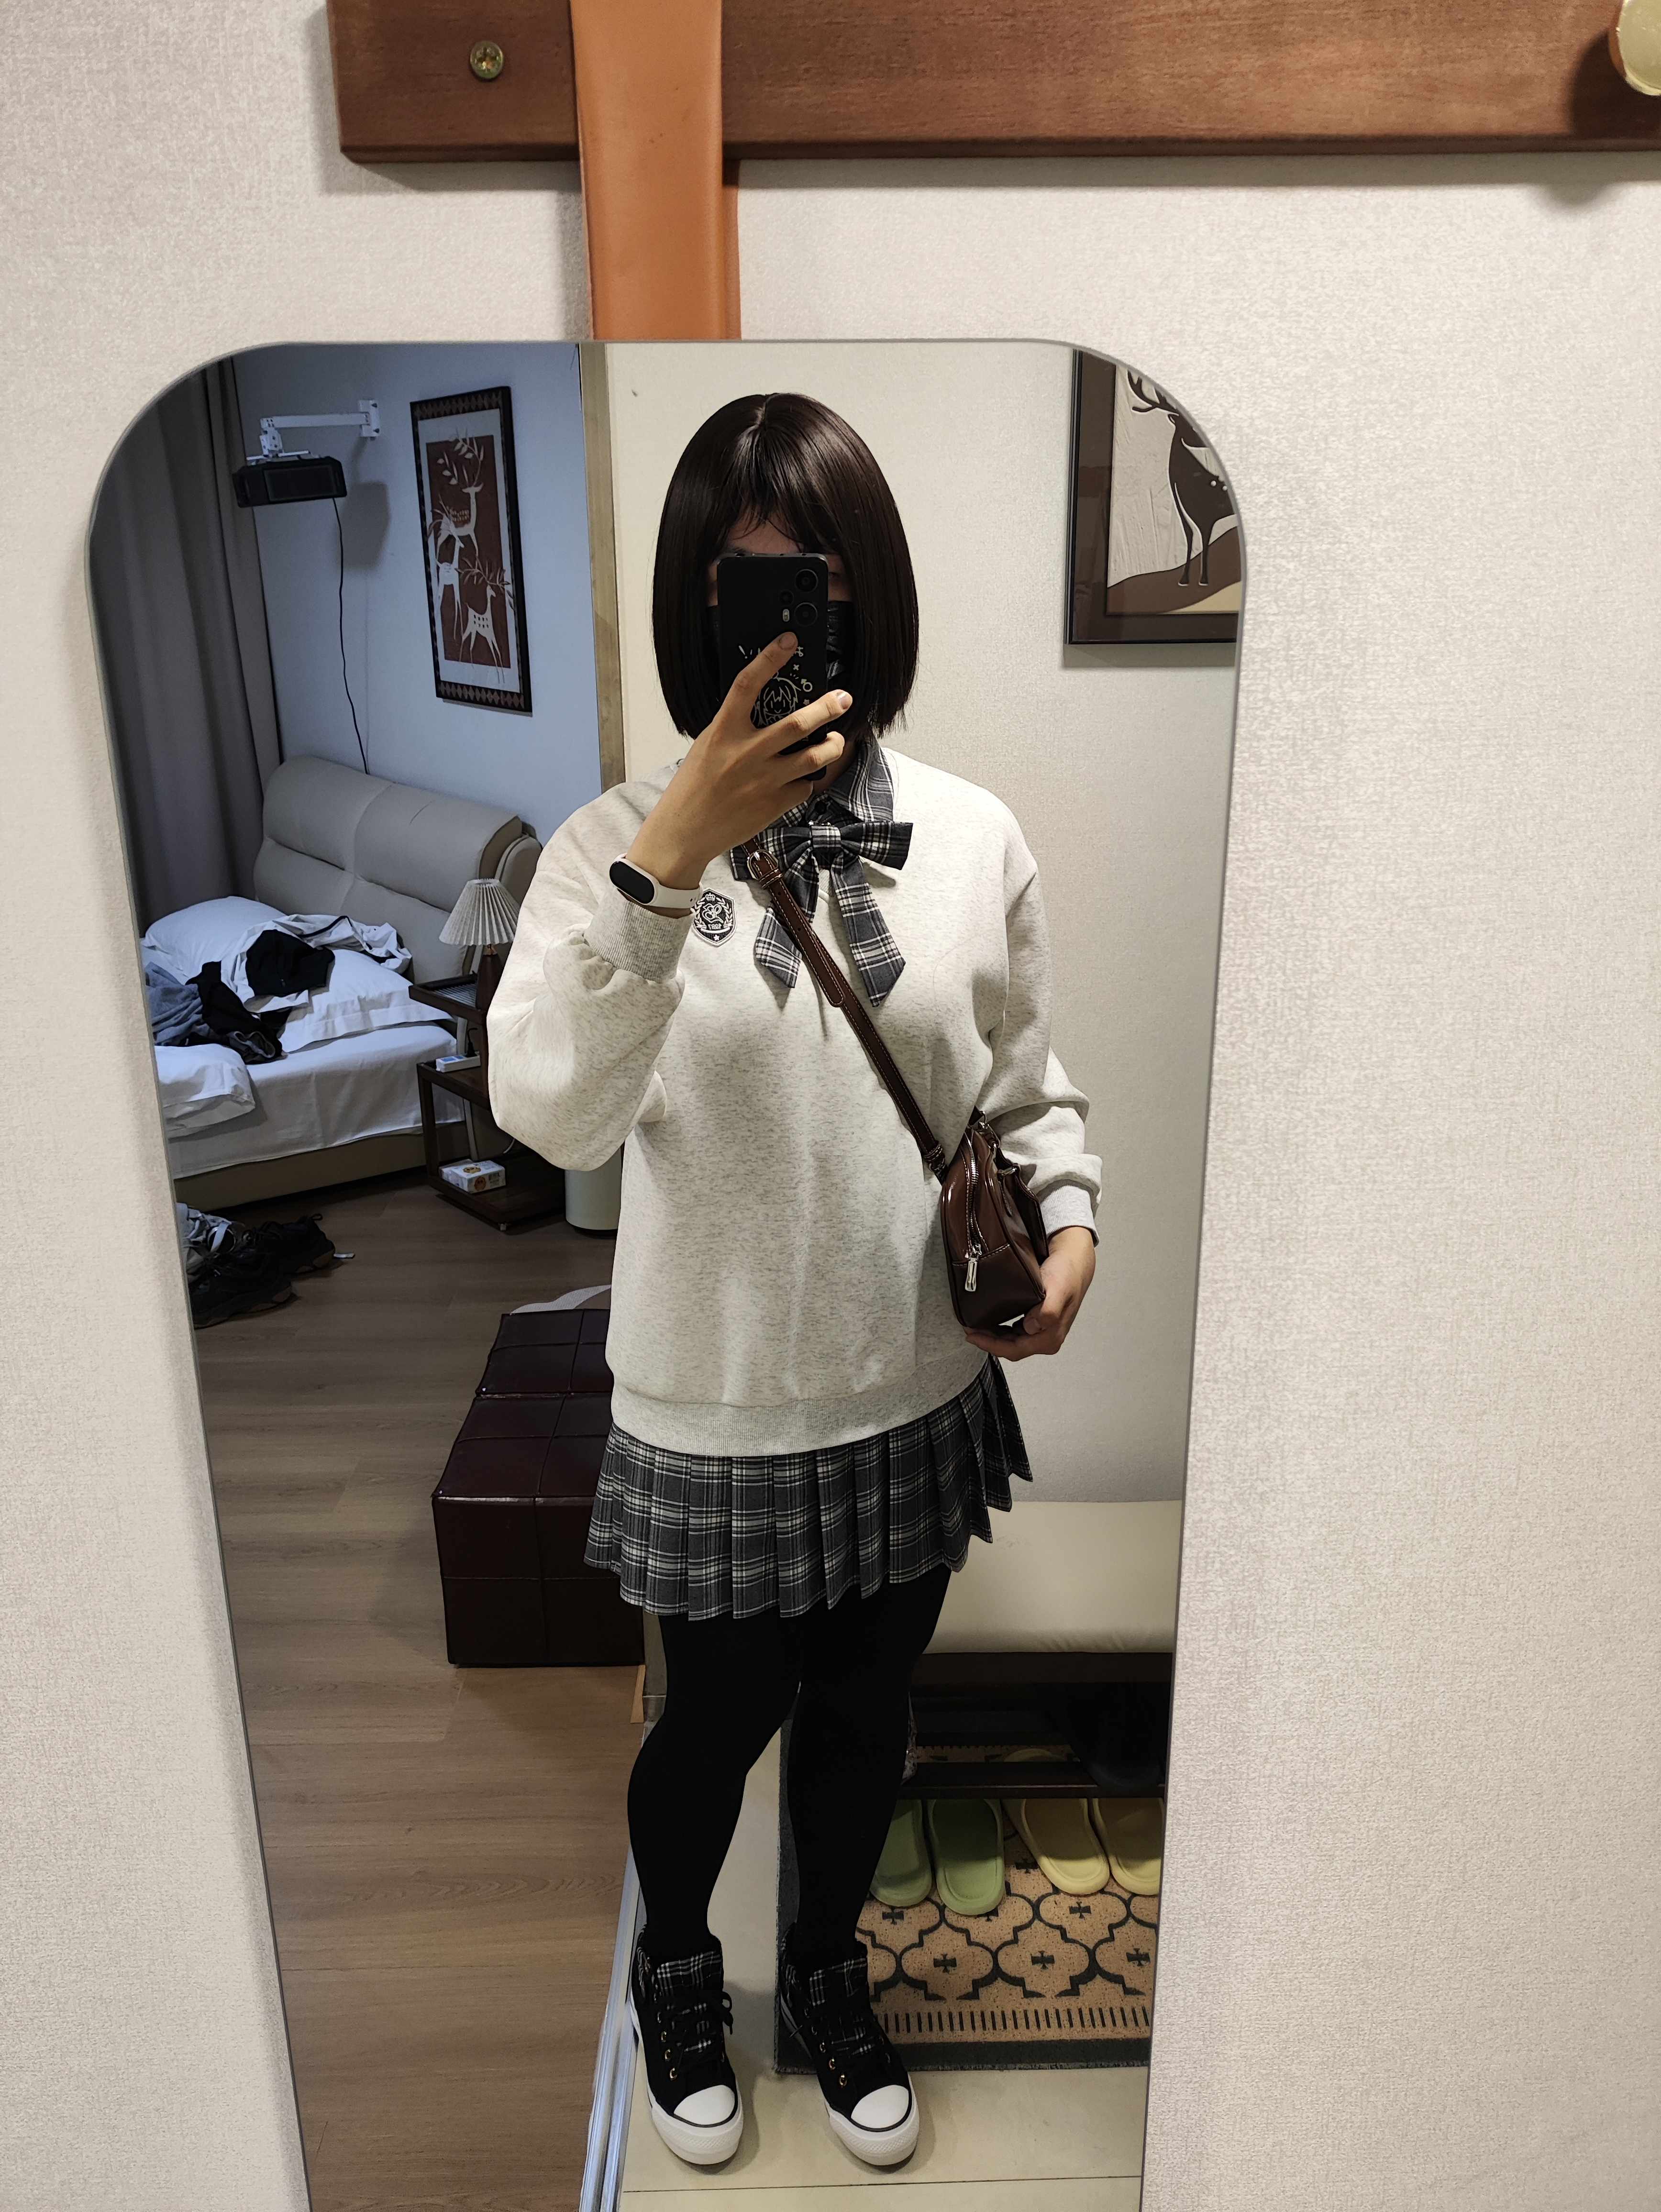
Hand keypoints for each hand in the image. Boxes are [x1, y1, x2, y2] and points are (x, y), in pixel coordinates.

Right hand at [626, 634, 852, 887]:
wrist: (685, 832)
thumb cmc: (693, 788)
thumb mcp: (707, 746)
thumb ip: (734, 728)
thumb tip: (763, 710)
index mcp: (723, 732)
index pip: (746, 685)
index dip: (769, 659)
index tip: (788, 641)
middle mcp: (746, 754)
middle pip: (796, 724)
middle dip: (826, 708)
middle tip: (843, 698)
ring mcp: (763, 781)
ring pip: (813, 758)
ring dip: (832, 746)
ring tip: (836, 739)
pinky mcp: (774, 805)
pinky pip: (803, 787)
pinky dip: (805, 781)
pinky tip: (800, 779)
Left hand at [964, 1225, 1095, 1361]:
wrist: (1073, 1261)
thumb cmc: (1066, 1274)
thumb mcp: (1058, 1290)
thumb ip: (1048, 1311)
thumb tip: (1032, 1327)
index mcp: (1050, 1338)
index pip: (1014, 1350)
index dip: (991, 1346)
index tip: (972, 1336)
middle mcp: (1046, 1339)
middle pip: (1011, 1348)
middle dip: (988, 1342)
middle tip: (968, 1329)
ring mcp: (1042, 1332)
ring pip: (1011, 1341)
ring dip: (992, 1336)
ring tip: (975, 1326)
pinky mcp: (1037, 1323)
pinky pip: (1014, 1333)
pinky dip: (1000, 1330)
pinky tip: (990, 1321)